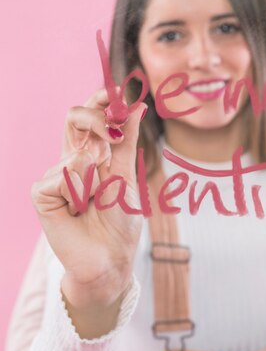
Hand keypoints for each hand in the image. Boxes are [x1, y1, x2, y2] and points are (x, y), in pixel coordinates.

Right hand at [32, 90, 146, 310]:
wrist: (110, 259)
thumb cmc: (120, 221)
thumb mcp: (127, 175)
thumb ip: (127, 141)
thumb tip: (138, 105)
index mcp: (92, 152)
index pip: (91, 114)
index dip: (101, 98)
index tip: (119, 91)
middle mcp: (71, 158)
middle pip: (74, 116)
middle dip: (96, 119)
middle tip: (113, 138)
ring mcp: (55, 175)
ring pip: (76, 152)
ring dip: (96, 176)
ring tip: (96, 200)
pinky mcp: (42, 193)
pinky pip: (62, 175)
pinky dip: (79, 191)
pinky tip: (78, 210)